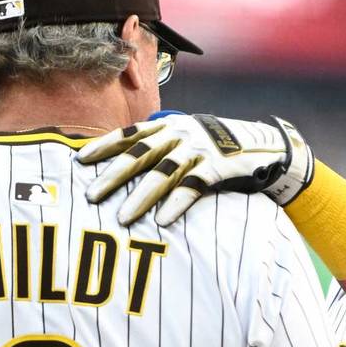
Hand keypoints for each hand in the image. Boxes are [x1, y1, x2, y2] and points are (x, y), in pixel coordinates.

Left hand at [78, 113, 314, 225]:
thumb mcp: (187, 139)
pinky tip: (162, 220)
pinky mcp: (219, 167)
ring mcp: (200, 150)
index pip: (130, 134)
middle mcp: (181, 134)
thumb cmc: (218, 149)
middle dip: (113, 176)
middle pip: (140, 155)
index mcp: (170, 126)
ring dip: (141, 196)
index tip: (80, 160)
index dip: (104, 146)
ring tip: (122, 218)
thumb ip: (161, 146)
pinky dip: (177, 203)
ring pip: (163, 173)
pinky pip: (193, 187)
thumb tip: (126, 162)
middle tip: (91, 196)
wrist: (265, 147)